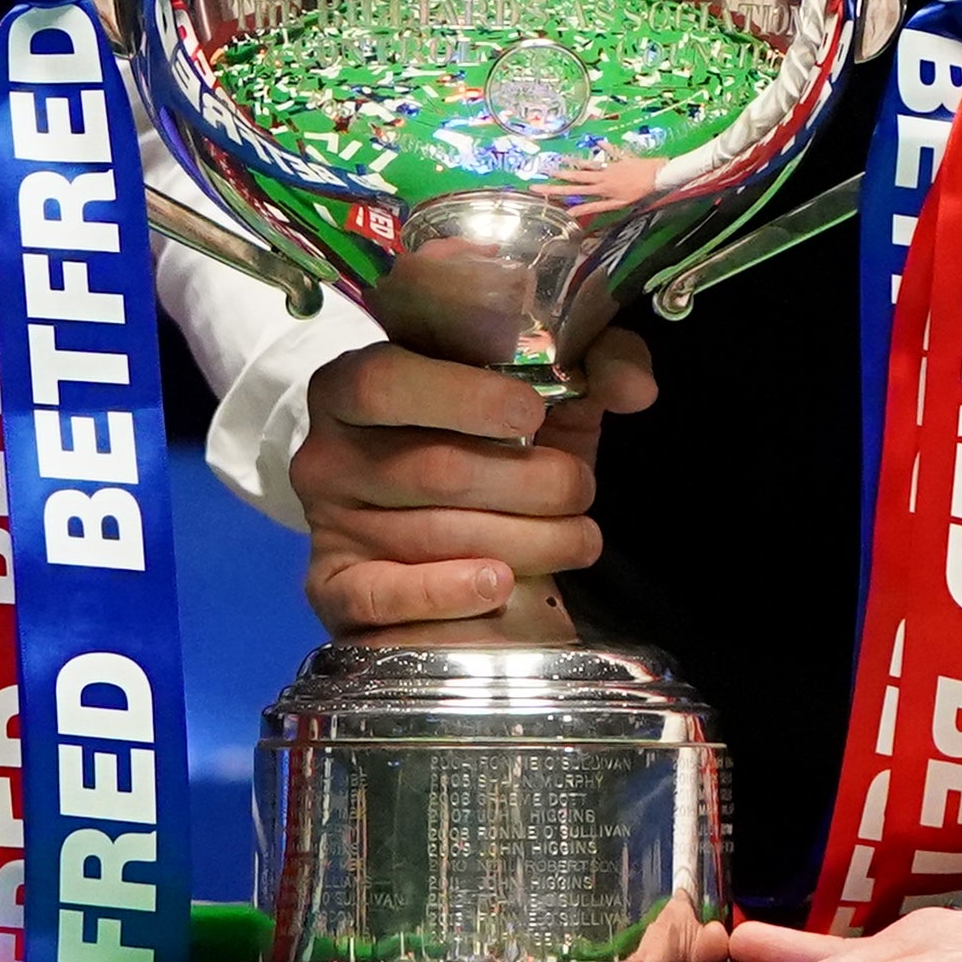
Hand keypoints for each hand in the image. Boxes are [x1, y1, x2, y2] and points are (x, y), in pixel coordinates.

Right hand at [287, 328, 651, 639]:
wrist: (450, 531)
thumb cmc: (492, 447)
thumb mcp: (538, 395)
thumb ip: (593, 365)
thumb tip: (634, 386)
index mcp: (356, 383)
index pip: (387, 381)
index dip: (464, 396)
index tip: (532, 412)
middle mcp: (327, 451)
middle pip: (430, 468)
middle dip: (529, 483)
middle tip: (581, 490)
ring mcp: (326, 525)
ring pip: (430, 534)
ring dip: (524, 540)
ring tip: (577, 538)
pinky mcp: (334, 592)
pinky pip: (383, 596)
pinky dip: (446, 592)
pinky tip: (498, 584)